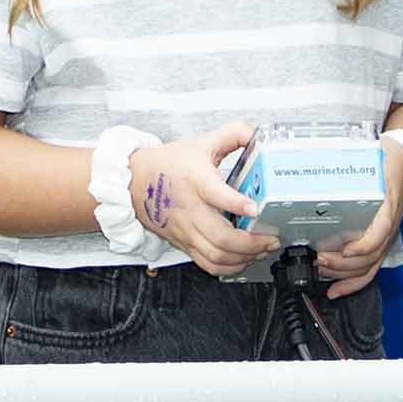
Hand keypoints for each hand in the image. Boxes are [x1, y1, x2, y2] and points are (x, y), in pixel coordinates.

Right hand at [128, 119, 277, 279]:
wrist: (132, 182)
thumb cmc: (167, 164)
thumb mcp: (202, 142)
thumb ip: (234, 133)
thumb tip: (258, 135)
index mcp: (195, 180)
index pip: (215, 193)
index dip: (236, 203)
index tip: (255, 208)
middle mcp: (190, 209)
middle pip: (220, 236)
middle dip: (251, 242)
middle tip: (270, 238)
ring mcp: (186, 230)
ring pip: (216, 255)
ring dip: (244, 257)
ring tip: (262, 250)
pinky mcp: (184, 243)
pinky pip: (208, 264)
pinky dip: (229, 267)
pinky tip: (243, 260)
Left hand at [311, 144, 402, 298]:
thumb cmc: (386, 163)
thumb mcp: (373, 156)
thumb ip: (349, 159)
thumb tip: (316, 156)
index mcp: (387, 204)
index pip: (381, 232)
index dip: (364, 245)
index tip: (346, 249)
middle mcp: (387, 227)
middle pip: (370, 256)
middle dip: (342, 263)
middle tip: (318, 258)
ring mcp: (384, 239)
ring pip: (368, 267)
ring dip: (343, 275)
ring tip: (320, 270)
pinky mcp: (378, 246)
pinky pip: (368, 271)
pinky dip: (352, 284)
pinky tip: (335, 291)